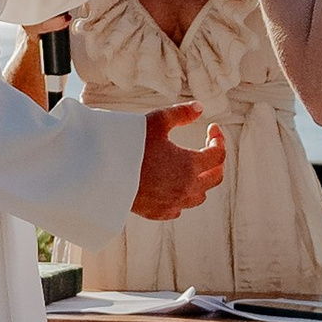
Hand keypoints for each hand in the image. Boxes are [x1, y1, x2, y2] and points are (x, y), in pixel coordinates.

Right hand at [131, 103, 226, 221]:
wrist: (102, 173)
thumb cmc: (129, 145)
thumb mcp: (156, 122)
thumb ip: (181, 114)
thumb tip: (200, 108)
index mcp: (189, 165)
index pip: (219, 155)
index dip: (219, 140)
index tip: (211, 129)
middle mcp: (186, 187)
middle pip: (215, 178)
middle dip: (215, 162)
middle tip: (207, 148)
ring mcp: (173, 203)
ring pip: (199, 196)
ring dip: (200, 181)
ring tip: (190, 167)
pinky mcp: (159, 213)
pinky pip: (179, 208)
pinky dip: (181, 197)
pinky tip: (172, 185)